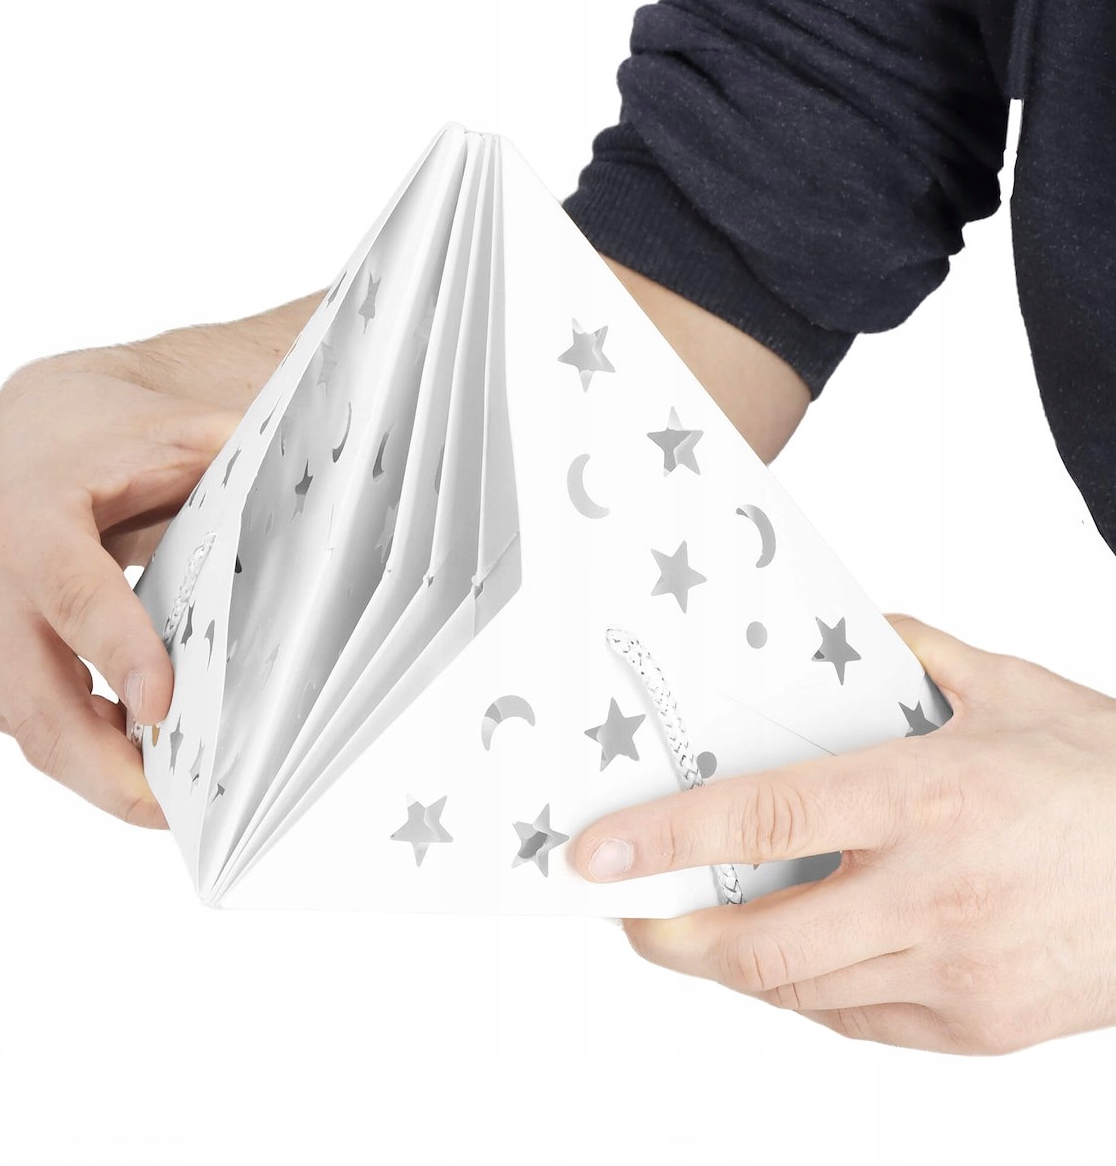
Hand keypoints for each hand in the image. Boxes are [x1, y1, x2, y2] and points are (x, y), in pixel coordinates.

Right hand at [0, 347, 242, 825]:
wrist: (31, 437)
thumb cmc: (110, 440)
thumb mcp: (180, 434)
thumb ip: (242, 470)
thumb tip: (328, 505)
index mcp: (32, 520)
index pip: (73, 596)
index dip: (117, 652)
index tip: (163, 706)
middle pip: (40, 703)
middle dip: (109, 769)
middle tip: (184, 810)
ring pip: (36, 734)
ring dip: (105, 776)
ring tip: (185, 801)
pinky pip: (34, 732)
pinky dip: (88, 758)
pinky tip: (147, 760)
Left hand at [567, 615, 1115, 1054]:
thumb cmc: (1112, 779)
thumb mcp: (1014, 691)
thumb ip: (918, 656)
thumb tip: (854, 632)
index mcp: (929, 798)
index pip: (763, 819)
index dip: (666, 841)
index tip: (596, 857)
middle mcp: (934, 896)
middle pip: (761, 942)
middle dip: (675, 938)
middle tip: (634, 916)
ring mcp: (956, 976)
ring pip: (801, 991)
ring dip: (738, 965)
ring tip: (706, 929)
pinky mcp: (978, 1029)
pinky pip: (857, 1020)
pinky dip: (810, 990)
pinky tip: (801, 954)